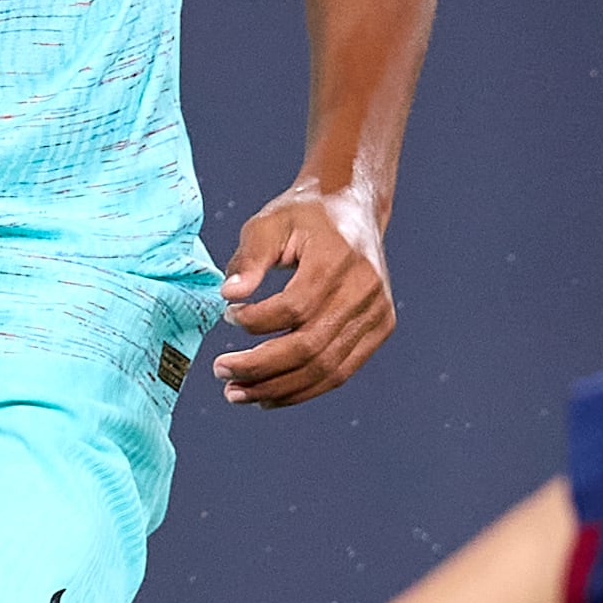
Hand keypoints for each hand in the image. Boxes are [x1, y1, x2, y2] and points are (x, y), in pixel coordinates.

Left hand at [213, 180, 393, 408]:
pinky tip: (270, 394)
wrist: (354, 207)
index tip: (227, 316)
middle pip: (309, 347)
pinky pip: (341, 371)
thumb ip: (249, 258)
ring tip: (238, 394)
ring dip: (278, 388)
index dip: (255, 322)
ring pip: (326, 369)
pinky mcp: (381, 328)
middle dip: (260, 367)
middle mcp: (364, 290)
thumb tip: (228, 295)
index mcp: (338, 259)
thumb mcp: (270, 222)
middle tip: (221, 372)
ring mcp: (378, 313)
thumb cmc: (306, 215)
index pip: (293, 308)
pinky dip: (304, 389)